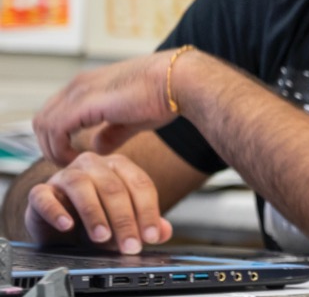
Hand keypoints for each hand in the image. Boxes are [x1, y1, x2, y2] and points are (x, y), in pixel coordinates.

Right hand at [25, 152, 173, 254]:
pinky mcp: (41, 191)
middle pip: (113, 187)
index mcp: (119, 167)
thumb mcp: (124, 223)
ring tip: (102, 237)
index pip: (140, 184)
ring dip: (94, 213)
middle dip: (124, 220)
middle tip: (129, 245)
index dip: (148, 212)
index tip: (151, 236)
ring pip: (81, 186)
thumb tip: (164, 232)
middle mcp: (93, 165)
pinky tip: (67, 225)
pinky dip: (56, 211)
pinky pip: (44, 196)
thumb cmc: (96, 219)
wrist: (60, 227)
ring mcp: (65, 175)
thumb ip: (145, 224)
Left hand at [33, 52, 178, 164]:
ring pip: (43, 124)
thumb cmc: (165, 96)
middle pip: (42, 118)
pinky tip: (77, 158)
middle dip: (49, 145)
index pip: (55, 112)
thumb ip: (112, 133)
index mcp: (89, 86)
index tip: (72, 156)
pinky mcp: (84, 103)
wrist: (180, 81)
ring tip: (71, 164)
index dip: (57, 138)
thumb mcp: (132, 119)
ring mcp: (79, 92)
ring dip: (52, 148)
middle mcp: (78, 85)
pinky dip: (59, 147)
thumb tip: (97, 147)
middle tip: (67, 164)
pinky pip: (55, 129)